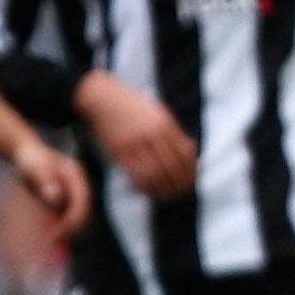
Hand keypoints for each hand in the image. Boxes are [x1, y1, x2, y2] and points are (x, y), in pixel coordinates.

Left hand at [9, 136, 90, 239]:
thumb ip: (44, 180)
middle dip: (72, 231)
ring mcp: (76, 193)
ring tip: (50, 240)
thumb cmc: (29, 160)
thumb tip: (55, 197)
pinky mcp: (68, 199)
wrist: (27, 154)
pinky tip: (49, 234)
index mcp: (77, 178)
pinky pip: (69, 216)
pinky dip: (62, 227)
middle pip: (84, 214)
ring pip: (79, 218)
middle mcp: (81, 186)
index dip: (72, 223)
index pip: (81, 206)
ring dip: (68, 231)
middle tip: (53, 241)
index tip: (56, 235)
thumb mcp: (34, 168)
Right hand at [77, 72, 196, 199]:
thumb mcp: (158, 112)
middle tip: (182, 193)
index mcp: (165, 123)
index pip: (185, 154)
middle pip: (172, 166)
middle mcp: (152, 134)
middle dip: (180, 183)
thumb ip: (173, 130)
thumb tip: (192, 151)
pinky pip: (136, 174)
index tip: (192, 181)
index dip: (191, 171)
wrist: (102, 98)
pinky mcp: (119, 151)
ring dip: (164, 188)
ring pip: (156, 174)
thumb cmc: (132, 105)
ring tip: (168, 195)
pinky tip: (149, 190)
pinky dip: (145, 186)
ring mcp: (135, 143)